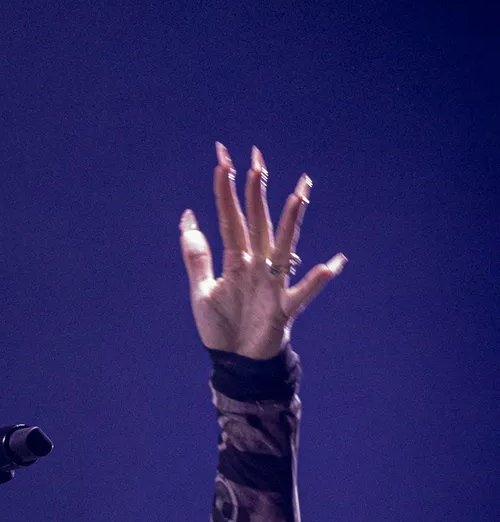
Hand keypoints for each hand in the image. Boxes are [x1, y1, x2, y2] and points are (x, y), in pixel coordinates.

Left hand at [179, 144, 346, 358]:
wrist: (235, 364)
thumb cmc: (222, 327)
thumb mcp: (201, 290)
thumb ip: (196, 255)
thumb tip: (188, 215)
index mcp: (236, 260)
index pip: (229, 217)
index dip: (225, 189)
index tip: (223, 157)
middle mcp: (257, 265)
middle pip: (257, 221)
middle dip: (256, 190)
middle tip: (257, 156)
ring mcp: (272, 285)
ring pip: (283, 245)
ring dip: (291, 220)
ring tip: (300, 193)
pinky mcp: (282, 309)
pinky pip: (302, 293)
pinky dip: (316, 280)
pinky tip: (332, 264)